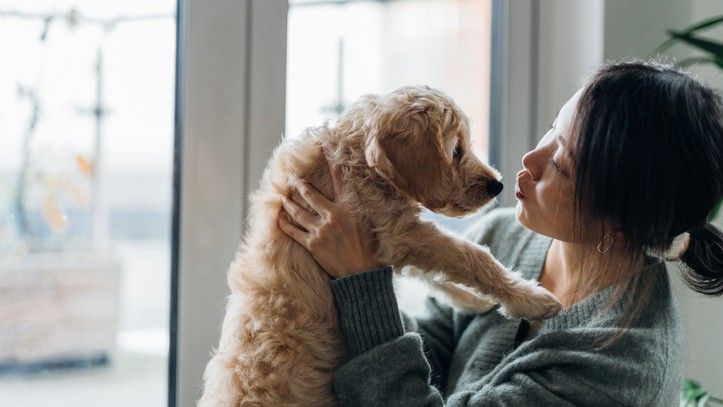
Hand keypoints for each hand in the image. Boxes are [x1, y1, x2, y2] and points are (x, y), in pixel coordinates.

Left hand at [277, 147, 383, 278]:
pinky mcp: (312, 245)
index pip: (339, 180)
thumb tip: (351, 195)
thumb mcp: (367, 222)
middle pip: (310, 194)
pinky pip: (293, 231)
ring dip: (289, 203)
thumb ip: (356, 207)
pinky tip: (279, 217)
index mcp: (348, 208)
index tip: (324, 147)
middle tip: (292, 177)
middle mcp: (332, 216)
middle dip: (299, 184)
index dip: (331, 162)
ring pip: (298, 212)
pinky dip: (285, 223)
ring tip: (283, 197)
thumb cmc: (368, 248)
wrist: (362, 273)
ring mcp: (320, 230)